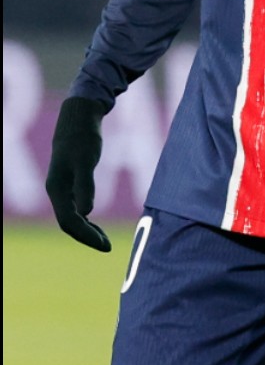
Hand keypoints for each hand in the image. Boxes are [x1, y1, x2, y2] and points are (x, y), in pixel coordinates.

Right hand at [44, 96, 112, 251]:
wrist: (79, 117)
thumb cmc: (83, 137)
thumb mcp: (86, 160)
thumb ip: (85, 185)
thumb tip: (87, 212)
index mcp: (57, 188)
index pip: (69, 221)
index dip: (85, 236)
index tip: (104, 246)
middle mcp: (57, 190)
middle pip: (68, 222)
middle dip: (86, 236)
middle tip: (107, 247)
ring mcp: (62, 186)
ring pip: (71, 216)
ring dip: (86, 229)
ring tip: (104, 240)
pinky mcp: (70, 181)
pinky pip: (75, 206)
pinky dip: (86, 217)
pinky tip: (96, 222)